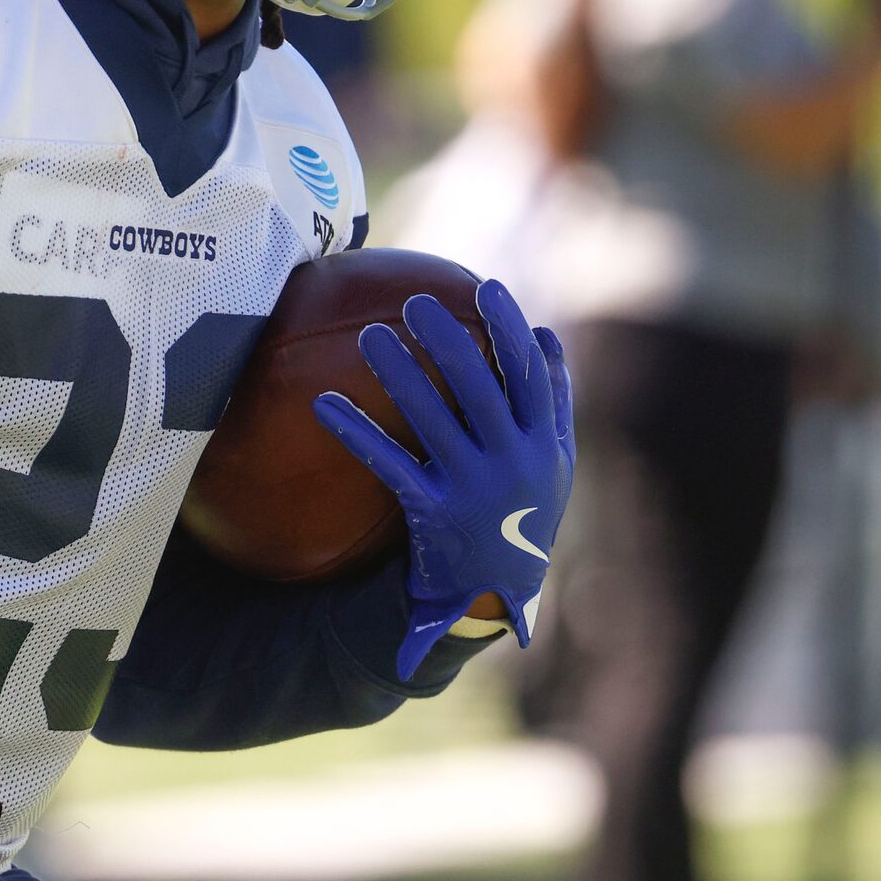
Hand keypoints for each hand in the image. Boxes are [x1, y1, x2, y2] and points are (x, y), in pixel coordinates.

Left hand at [311, 280, 575, 679]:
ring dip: (400, 374)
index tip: (488, 289)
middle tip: (416, 302)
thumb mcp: (555, 463)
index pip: (532, 376)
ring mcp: (472, 489)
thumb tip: (544, 334)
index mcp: (546, 445)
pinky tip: (324, 402)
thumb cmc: (525, 513)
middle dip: (449, 341)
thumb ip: (554, 401)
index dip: (510, 331)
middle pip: (480, 389)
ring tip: (370, 335)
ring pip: (431, 420)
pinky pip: (388, 464)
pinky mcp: (432, 512)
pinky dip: (356, 431)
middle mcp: (513, 464)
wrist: (498, 591)